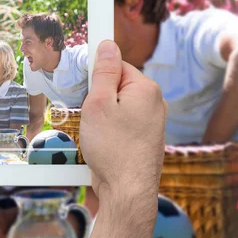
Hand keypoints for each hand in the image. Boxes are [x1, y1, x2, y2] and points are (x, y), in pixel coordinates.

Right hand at [75, 40, 166, 237]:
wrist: (127, 191)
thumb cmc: (113, 148)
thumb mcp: (99, 103)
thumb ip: (103, 73)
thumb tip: (108, 45)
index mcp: (146, 89)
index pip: (117, 65)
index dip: (96, 74)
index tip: (83, 83)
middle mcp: (154, 103)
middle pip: (118, 86)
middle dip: (98, 96)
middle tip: (88, 112)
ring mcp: (152, 123)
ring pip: (119, 106)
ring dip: (102, 115)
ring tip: (95, 132)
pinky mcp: (145, 139)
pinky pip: (123, 123)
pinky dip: (109, 129)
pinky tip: (102, 143)